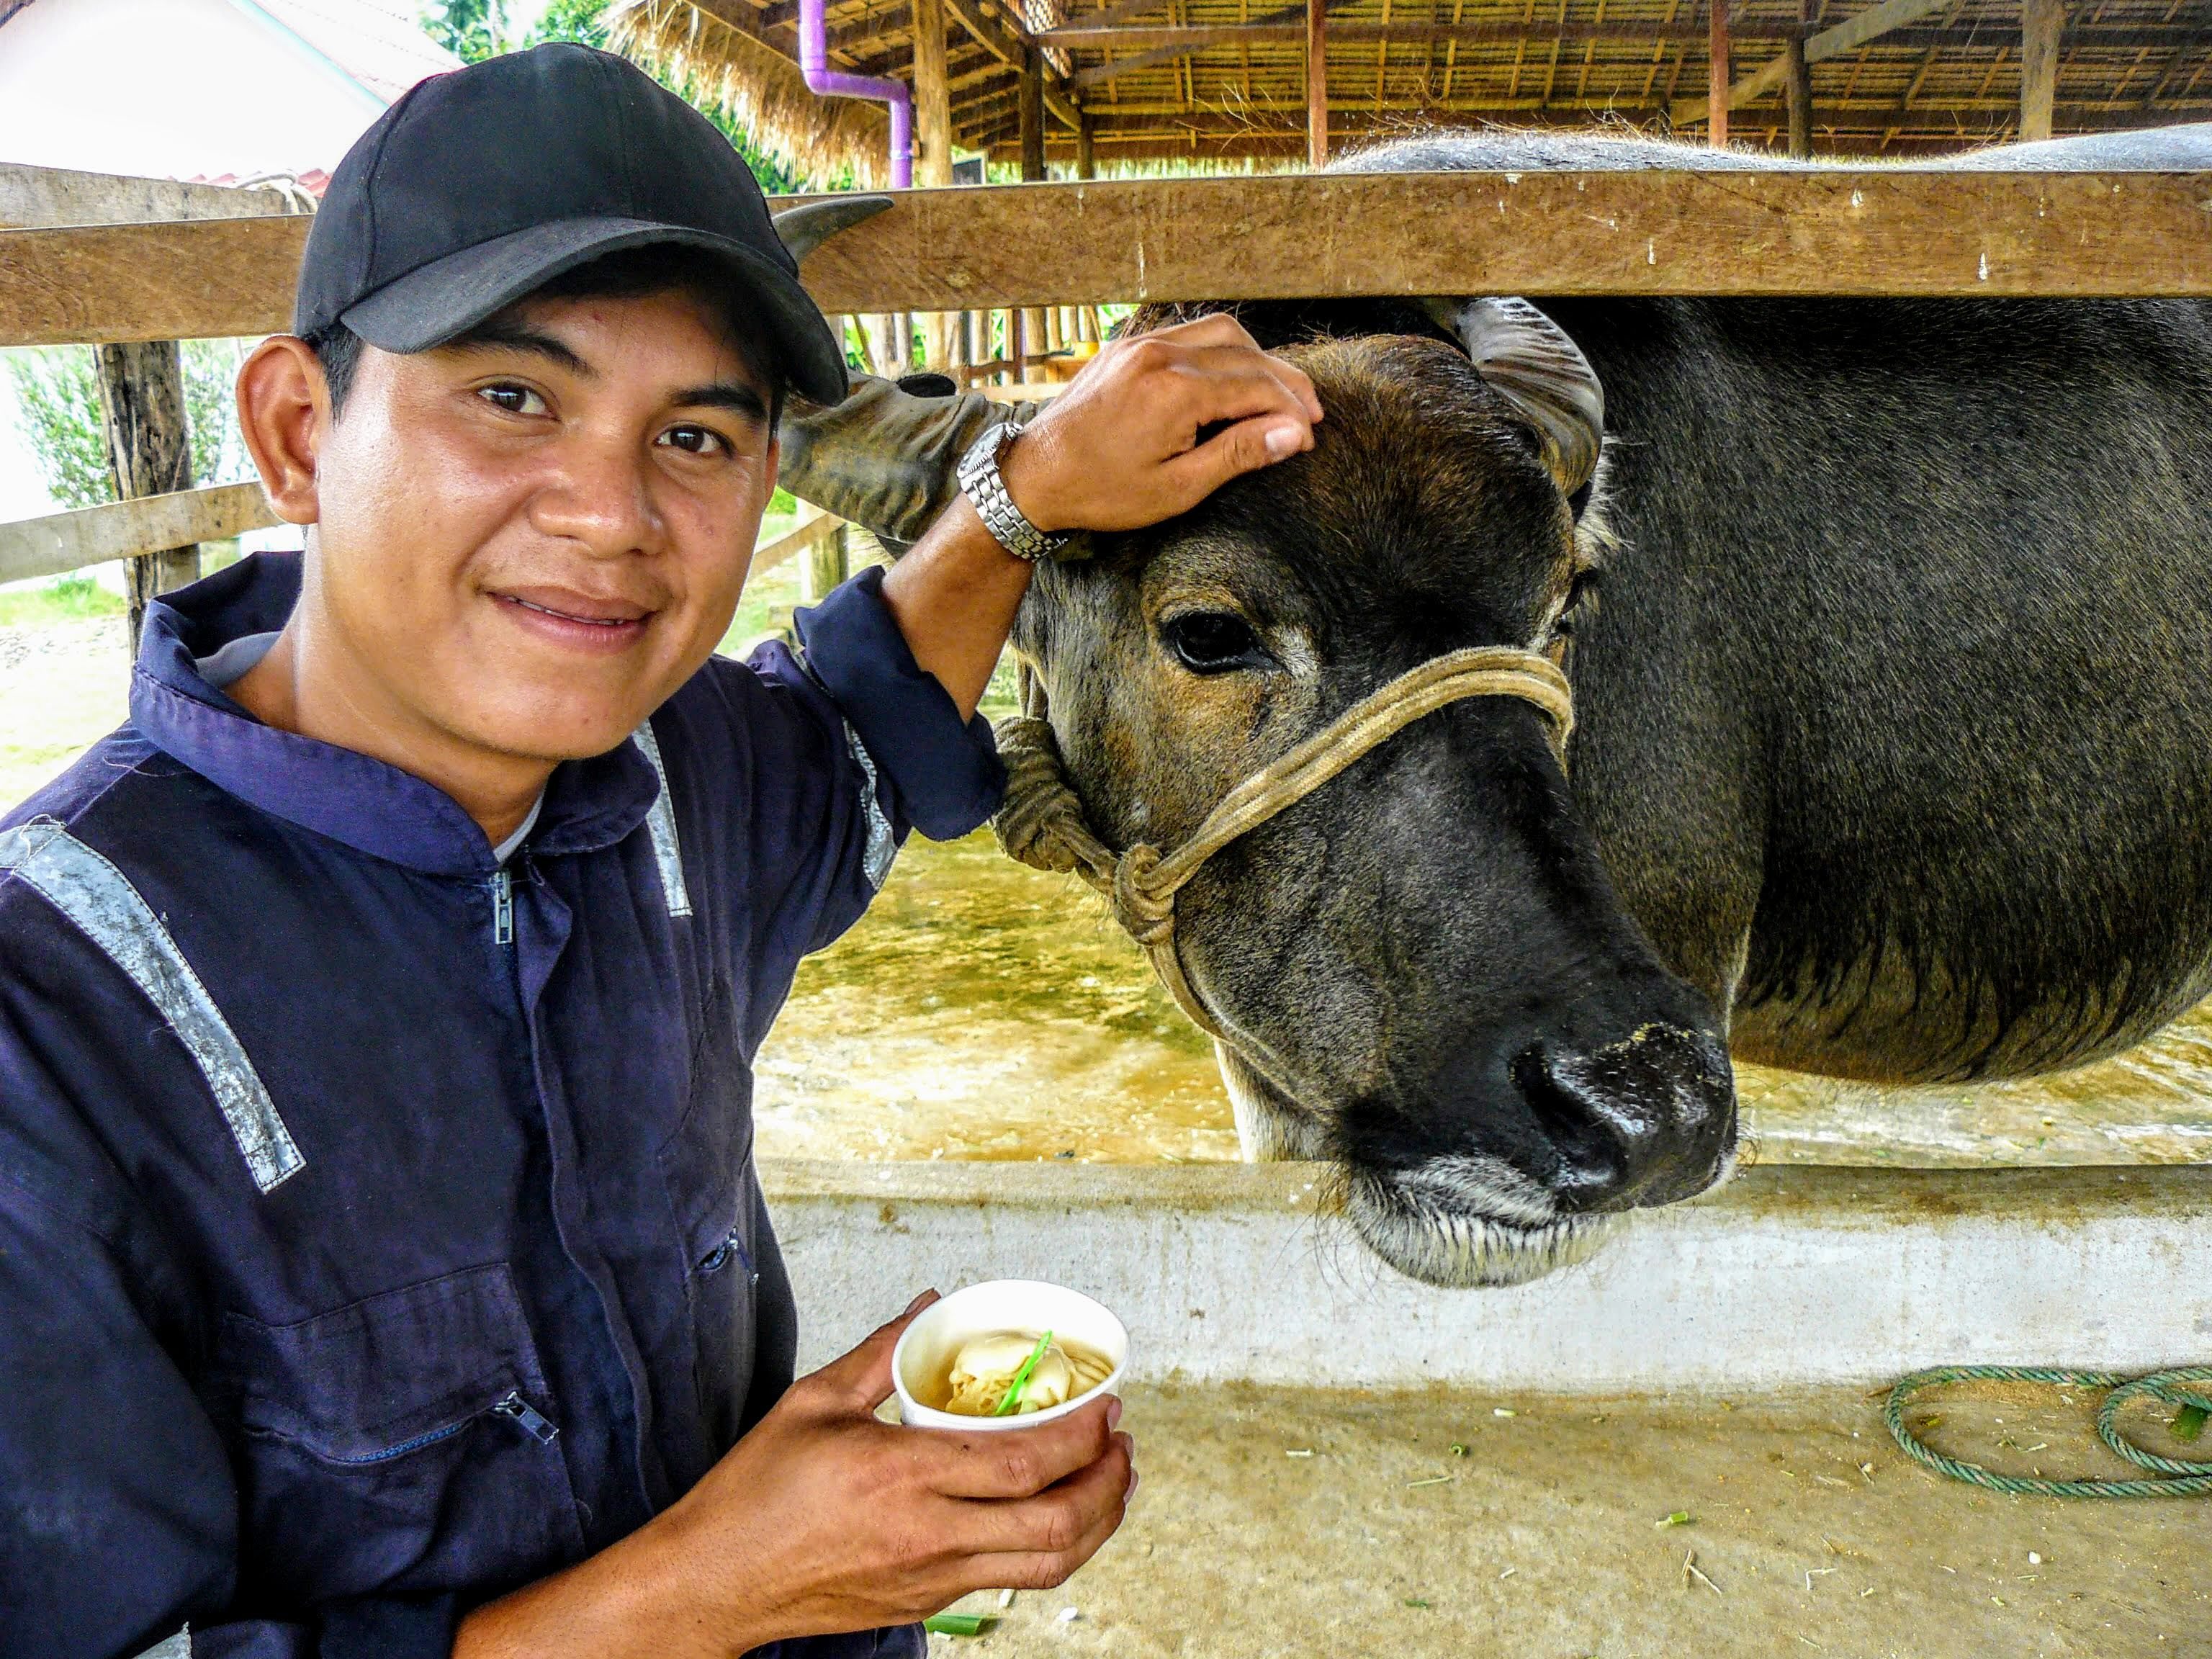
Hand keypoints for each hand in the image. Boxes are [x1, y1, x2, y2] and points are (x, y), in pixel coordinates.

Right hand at [457, 1292, 1134, 1658]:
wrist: (714, 1583)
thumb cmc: (754, 1494)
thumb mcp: (812, 1403)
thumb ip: (881, 1353)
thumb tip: (928, 1306)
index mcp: (902, 1476)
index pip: (1024, 1462)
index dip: (1083, 1436)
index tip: (1107, 1405)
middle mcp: (928, 1535)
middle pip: (1056, 1524)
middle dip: (1108, 1482)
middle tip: (1121, 1443)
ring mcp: (932, 1578)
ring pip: (1049, 1565)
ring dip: (1097, 1524)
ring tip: (1112, 1481)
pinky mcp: (927, 1604)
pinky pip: (1012, 1579)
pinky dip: (1055, 1548)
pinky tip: (1057, 1515)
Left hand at [997, 313, 1321, 533]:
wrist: (1034, 476)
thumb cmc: (1102, 491)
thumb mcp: (1178, 487)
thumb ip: (1238, 454)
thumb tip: (1294, 434)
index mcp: (1176, 391)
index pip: (1258, 388)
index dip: (1292, 412)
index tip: (1310, 437)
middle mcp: (1160, 355)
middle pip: (1247, 354)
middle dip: (1285, 383)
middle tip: (1310, 413)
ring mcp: (1141, 344)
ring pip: (1220, 332)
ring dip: (1257, 358)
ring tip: (1276, 393)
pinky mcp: (1127, 346)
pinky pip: (1187, 334)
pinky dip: (1220, 350)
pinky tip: (1230, 378)